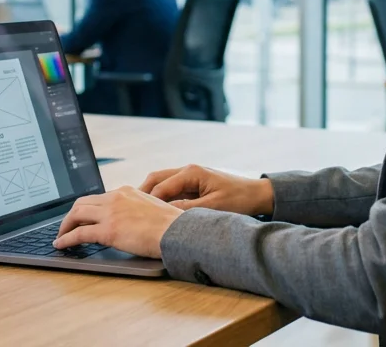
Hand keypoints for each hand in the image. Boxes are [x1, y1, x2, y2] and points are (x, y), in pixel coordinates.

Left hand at [53, 186, 181, 257]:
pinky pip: (79, 234)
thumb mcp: (151, 207)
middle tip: (66, 227)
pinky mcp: (108, 230)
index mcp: (126, 192)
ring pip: (76, 214)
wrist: (177, 231)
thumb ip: (136, 209)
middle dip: (70, 216)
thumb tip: (128, 220)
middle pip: (82, 203)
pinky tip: (61, 245)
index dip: (86, 209)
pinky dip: (66, 239)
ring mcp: (110, 213)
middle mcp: (115, 198)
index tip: (81, 217)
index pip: (98, 197)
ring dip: (64, 226)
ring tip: (60, 237)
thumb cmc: (171, 225)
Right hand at [140, 164, 274, 215]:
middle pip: (155, 179)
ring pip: (161, 183)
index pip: (160, 186)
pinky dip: (161, 198)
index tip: (135, 214)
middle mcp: (188, 171)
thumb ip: (187, 209)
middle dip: (141, 194)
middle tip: (129, 211)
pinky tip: (155, 212)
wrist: (257, 195)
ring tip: (138, 212)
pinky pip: (170, 189)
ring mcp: (189, 176)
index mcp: (191, 172)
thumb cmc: (239, 199)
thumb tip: (164, 214)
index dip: (146, 201)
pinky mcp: (193, 184)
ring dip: (150, 196)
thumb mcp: (213, 207)